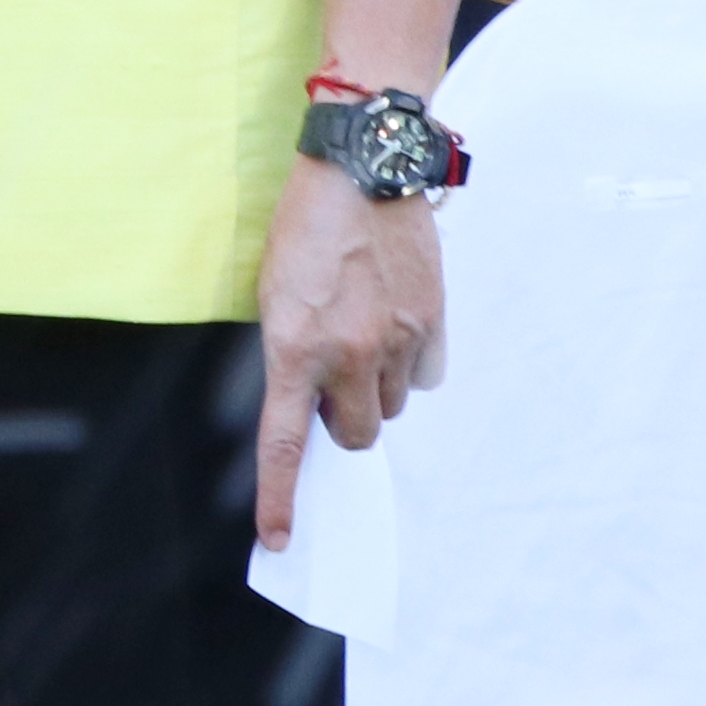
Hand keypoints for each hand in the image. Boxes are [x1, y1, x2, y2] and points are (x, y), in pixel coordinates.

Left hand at [255, 155, 448, 542]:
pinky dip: (412, 364)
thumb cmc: (305, 224)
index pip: (285, 442)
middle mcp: (347, 354)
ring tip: (365, 334)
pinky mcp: (432, 321)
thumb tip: (312, 399)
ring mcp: (396, 341)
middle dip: (344, 420)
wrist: (362, 166)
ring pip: (393, 405)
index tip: (278, 538)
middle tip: (335, 381)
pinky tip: (398, 325)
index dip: (281, 497)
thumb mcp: (274, 290)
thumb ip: (291, 352)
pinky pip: (427, 376)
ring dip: (377, 389)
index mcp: (295, 348)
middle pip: (356, 434)